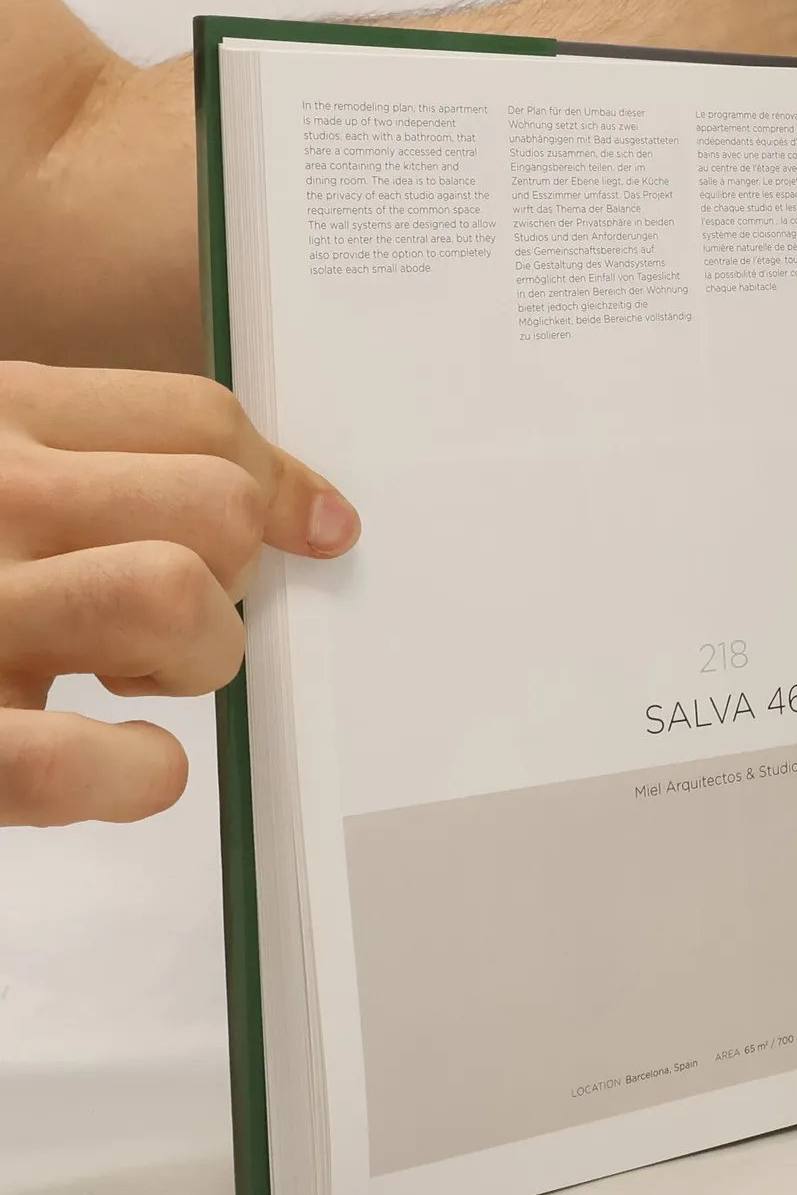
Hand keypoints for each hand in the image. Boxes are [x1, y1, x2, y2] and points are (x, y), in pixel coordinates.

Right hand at [0, 363, 358, 824]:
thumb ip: (86, 460)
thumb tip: (290, 508)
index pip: (196, 419)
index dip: (280, 481)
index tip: (315, 528)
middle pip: (213, 502)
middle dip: (233, 573)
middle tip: (175, 619)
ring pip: (175, 596)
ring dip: (196, 659)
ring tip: (133, 685)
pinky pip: (82, 764)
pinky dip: (136, 776)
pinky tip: (117, 768)